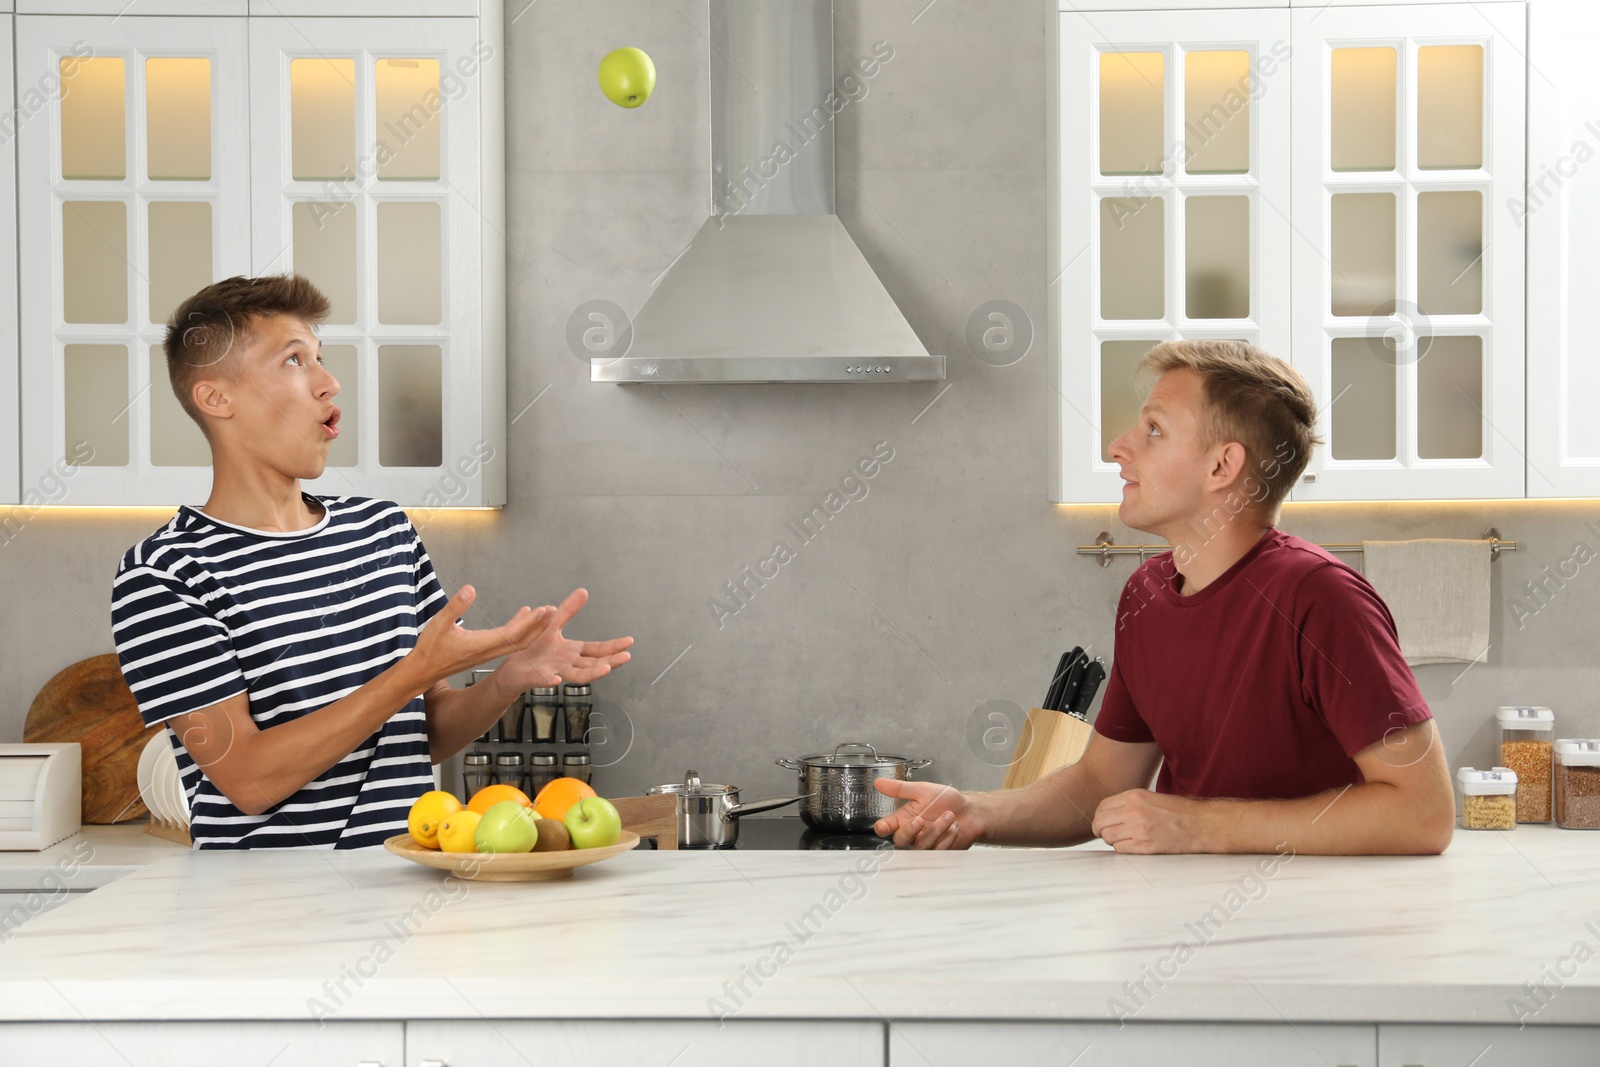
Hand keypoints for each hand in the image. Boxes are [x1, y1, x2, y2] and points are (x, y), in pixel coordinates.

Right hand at [406, 585, 555, 690]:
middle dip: (538, 626)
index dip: (530, 622)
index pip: (512, 633)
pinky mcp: (484, 652)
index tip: (543, 611)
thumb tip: (471, 589)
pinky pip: (508, 642)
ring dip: (532, 630)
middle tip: (553, 610)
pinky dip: (519, 630)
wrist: (423, 671)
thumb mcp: (439, 623)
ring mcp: (488, 653)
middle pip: (521, 640)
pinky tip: (522, 618)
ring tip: (544, 615)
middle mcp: (489, 651)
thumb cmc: (430, 648)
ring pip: (517, 643)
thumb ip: (456, 606)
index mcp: (482, 645)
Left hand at [492, 588, 632, 689]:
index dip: (613, 646)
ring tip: (606, 670)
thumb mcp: (552, 625)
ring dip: (592, 674)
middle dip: (611, 661)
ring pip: (576, 675)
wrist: (510, 669)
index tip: (629, 642)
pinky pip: (542, 679)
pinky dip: (549, 680)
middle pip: (593, 664)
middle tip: (626, 657)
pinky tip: (556, 679)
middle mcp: (567, 664)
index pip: (596, 650)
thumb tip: (583, 591)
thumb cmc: (533, 649)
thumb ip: (568, 611)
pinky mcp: (535, 677)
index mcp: (572, 652)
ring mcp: (553, 672)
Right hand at [872, 779, 983, 849]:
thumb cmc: (945, 800)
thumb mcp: (922, 790)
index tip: (884, 826)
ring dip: (937, 829)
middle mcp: (912, 833)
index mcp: (904, 818)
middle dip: (909, 830)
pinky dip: (948, 837)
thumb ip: (900, 788)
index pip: (886, 827)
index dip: (882, 828)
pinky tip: (955, 827)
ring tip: (949, 815)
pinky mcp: (939, 852)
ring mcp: (925, 844)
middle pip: (900, 840)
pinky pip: (938, 850)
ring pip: (922, 845)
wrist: (970, 810)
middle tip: (920, 819)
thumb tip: (879, 782)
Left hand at [1090, 789, 1214, 853]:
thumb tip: (1110, 815)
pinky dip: (1122, 849)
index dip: (1099, 816)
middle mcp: (1134, 811)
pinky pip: (1120, 849)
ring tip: (1124, 840)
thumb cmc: (1180, 811)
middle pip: (1101, 822)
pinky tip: (1132, 846)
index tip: (1102, 822)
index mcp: (1135, 796)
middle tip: (1107, 834)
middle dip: (1101, 830)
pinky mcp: (1146, 846)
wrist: (1202, 824)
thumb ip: (1130, 804)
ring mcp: (1139, 829)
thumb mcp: (1151, 798)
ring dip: (1112, 841)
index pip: (1102, 806)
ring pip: (1108, 837)